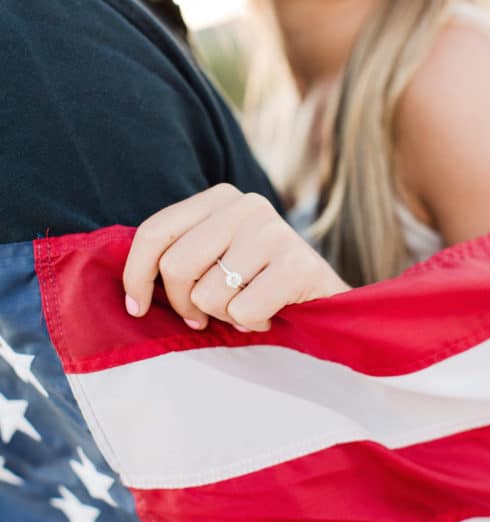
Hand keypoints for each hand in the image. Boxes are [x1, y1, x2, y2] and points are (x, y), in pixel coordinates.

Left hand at [123, 184, 349, 331]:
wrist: (326, 299)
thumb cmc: (258, 283)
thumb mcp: (215, 257)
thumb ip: (178, 257)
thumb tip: (130, 293)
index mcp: (220, 197)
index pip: (155, 233)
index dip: (136, 276)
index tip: (137, 308)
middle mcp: (246, 205)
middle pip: (176, 266)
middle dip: (184, 304)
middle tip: (203, 315)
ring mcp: (274, 231)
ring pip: (208, 294)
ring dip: (224, 316)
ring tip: (247, 306)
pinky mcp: (298, 263)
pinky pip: (242, 311)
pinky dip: (252, 324)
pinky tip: (270, 313)